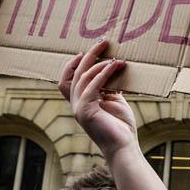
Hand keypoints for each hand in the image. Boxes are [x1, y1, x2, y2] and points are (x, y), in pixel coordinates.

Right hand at [59, 39, 137, 158]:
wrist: (123, 146)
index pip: (66, 80)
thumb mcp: (114, 101)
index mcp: (80, 102)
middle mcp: (76, 104)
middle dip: (89, 56)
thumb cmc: (121, 126)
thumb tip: (113, 69)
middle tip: (103, 43)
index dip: (72, 64)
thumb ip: (109, 87)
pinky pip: (92, 86)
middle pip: (75, 74)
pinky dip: (103, 74)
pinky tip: (115, 66)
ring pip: (83, 78)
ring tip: (116, 57)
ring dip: (100, 64)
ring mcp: (79, 108)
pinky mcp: (86, 111)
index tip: (86, 51)